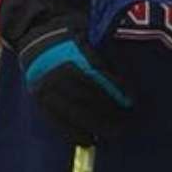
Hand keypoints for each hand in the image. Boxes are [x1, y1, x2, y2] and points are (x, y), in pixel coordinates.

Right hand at [0, 0, 133, 148]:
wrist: (38, 31)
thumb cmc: (75, 35)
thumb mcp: (95, 39)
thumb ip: (112, 63)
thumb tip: (131, 94)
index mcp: (74, 53)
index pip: (100, 77)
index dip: (118, 92)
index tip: (133, 104)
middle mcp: (59, 71)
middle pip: (88, 98)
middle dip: (110, 114)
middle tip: (127, 125)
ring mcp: (46, 85)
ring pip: (73, 111)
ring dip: (95, 125)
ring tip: (114, 134)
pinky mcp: (39, 97)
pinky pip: (56, 119)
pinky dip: (72, 132)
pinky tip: (88, 140)